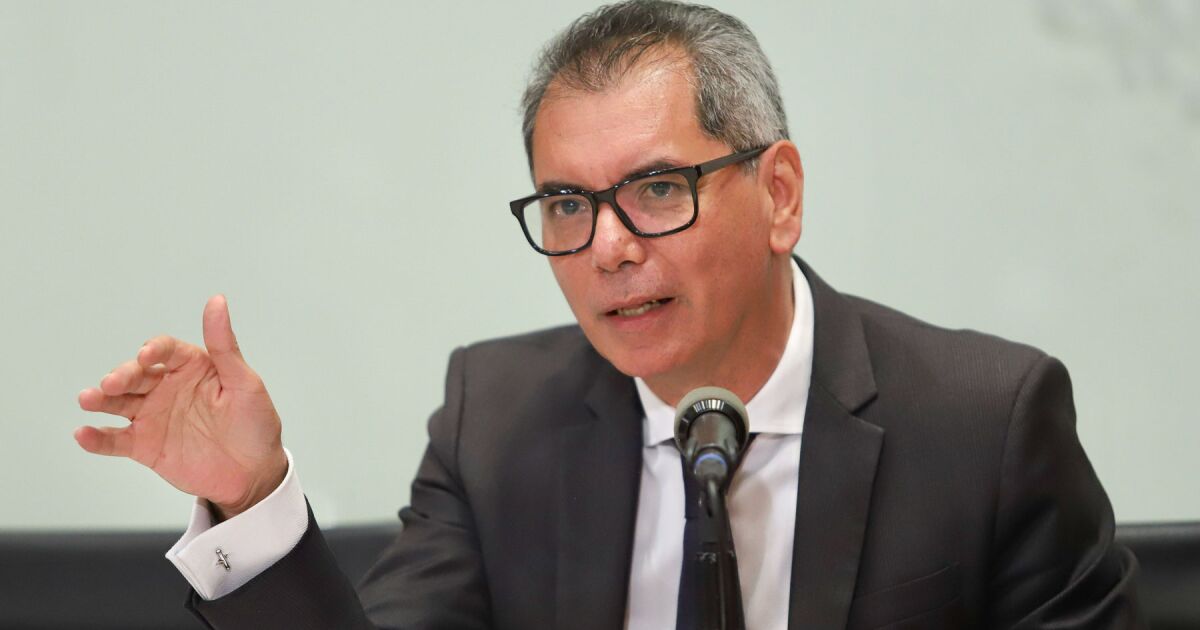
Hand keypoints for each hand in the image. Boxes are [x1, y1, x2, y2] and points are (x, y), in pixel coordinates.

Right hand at [75, 295, 286, 519]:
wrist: (254, 474)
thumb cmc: (256, 425)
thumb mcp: (245, 383)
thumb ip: (225, 345)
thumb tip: (217, 302)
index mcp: (193, 367)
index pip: (166, 351)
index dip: (154, 350)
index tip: (146, 356)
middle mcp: (168, 387)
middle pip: (136, 374)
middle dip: (121, 376)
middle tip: (111, 384)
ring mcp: (154, 416)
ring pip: (119, 403)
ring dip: (101, 400)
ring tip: (88, 400)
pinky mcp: (145, 446)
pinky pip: (115, 440)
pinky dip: (97, 438)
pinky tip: (84, 434)